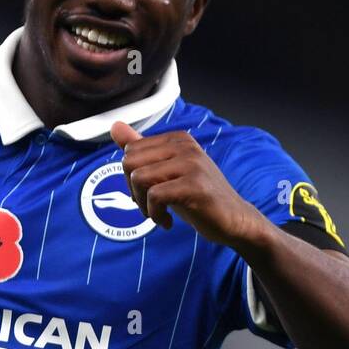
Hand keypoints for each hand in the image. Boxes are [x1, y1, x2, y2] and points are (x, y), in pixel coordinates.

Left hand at [110, 120, 266, 247]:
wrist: (233, 219)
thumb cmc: (197, 196)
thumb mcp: (167, 172)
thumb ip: (142, 150)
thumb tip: (115, 126)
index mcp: (177, 139)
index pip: (130, 151)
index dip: (131, 178)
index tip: (147, 194)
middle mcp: (184, 145)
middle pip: (129, 162)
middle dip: (132, 190)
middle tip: (150, 206)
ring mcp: (191, 164)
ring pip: (139, 178)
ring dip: (143, 205)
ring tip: (159, 214)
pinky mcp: (194, 185)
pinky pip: (155, 196)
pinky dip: (155, 215)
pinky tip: (167, 222)